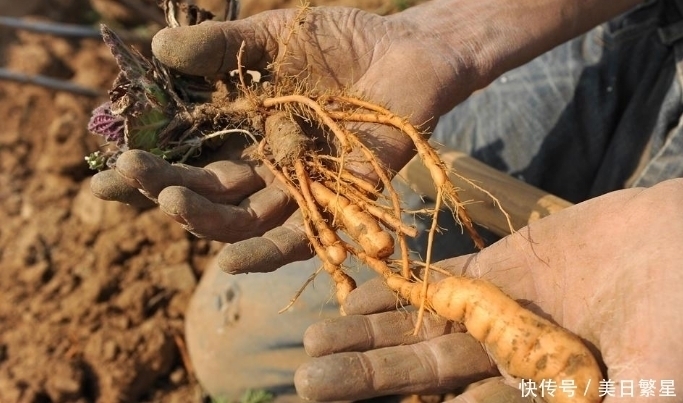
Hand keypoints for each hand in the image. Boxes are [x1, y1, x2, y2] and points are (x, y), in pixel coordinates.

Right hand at [92, 5, 481, 271]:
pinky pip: (304, 236)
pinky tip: (233, 261)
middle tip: (128, 173)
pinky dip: (270, 252)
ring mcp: (300, 185)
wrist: (411, 52)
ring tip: (171, 198)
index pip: (185, 156)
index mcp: (243, 130)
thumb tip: (157, 47)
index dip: (146, 165)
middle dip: (163, 186)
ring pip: (244, 216)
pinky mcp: (340, 201)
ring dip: (205, 215)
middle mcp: (265, 164)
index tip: (103, 167)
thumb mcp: (274, 37)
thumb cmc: (345, 43)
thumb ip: (222, 46)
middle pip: (207, 190)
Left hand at [295, 179, 682, 400]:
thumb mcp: (652, 381)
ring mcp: (497, 312)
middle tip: (309, 385)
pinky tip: (352, 298)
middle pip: (425, 375)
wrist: (681, 238)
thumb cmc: (676, 315)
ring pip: (421, 328)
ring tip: (312, 345)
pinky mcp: (495, 268)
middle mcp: (506, 360)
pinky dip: (398, 287)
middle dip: (369, 379)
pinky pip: (438, 279)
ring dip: (368, 337)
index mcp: (537, 394)